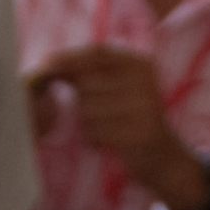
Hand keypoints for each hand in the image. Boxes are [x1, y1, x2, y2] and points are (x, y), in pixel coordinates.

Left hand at [28, 45, 197, 206]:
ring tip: (108, 129)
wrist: (164, 157)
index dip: (69, 56)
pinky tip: (108, 142)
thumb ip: (86, 73)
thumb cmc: (130, 119)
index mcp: (140, 64)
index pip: (98, 52)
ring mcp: (145, 106)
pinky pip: (96, 132)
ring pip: (88, 109)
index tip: (45, 63)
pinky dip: (94, 139)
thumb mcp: (116, 89)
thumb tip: (48, 63)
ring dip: (88, 123)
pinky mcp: (140, 132)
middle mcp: (146, 81)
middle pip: (88, 83)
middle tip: (99, 114)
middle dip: (81, 100)